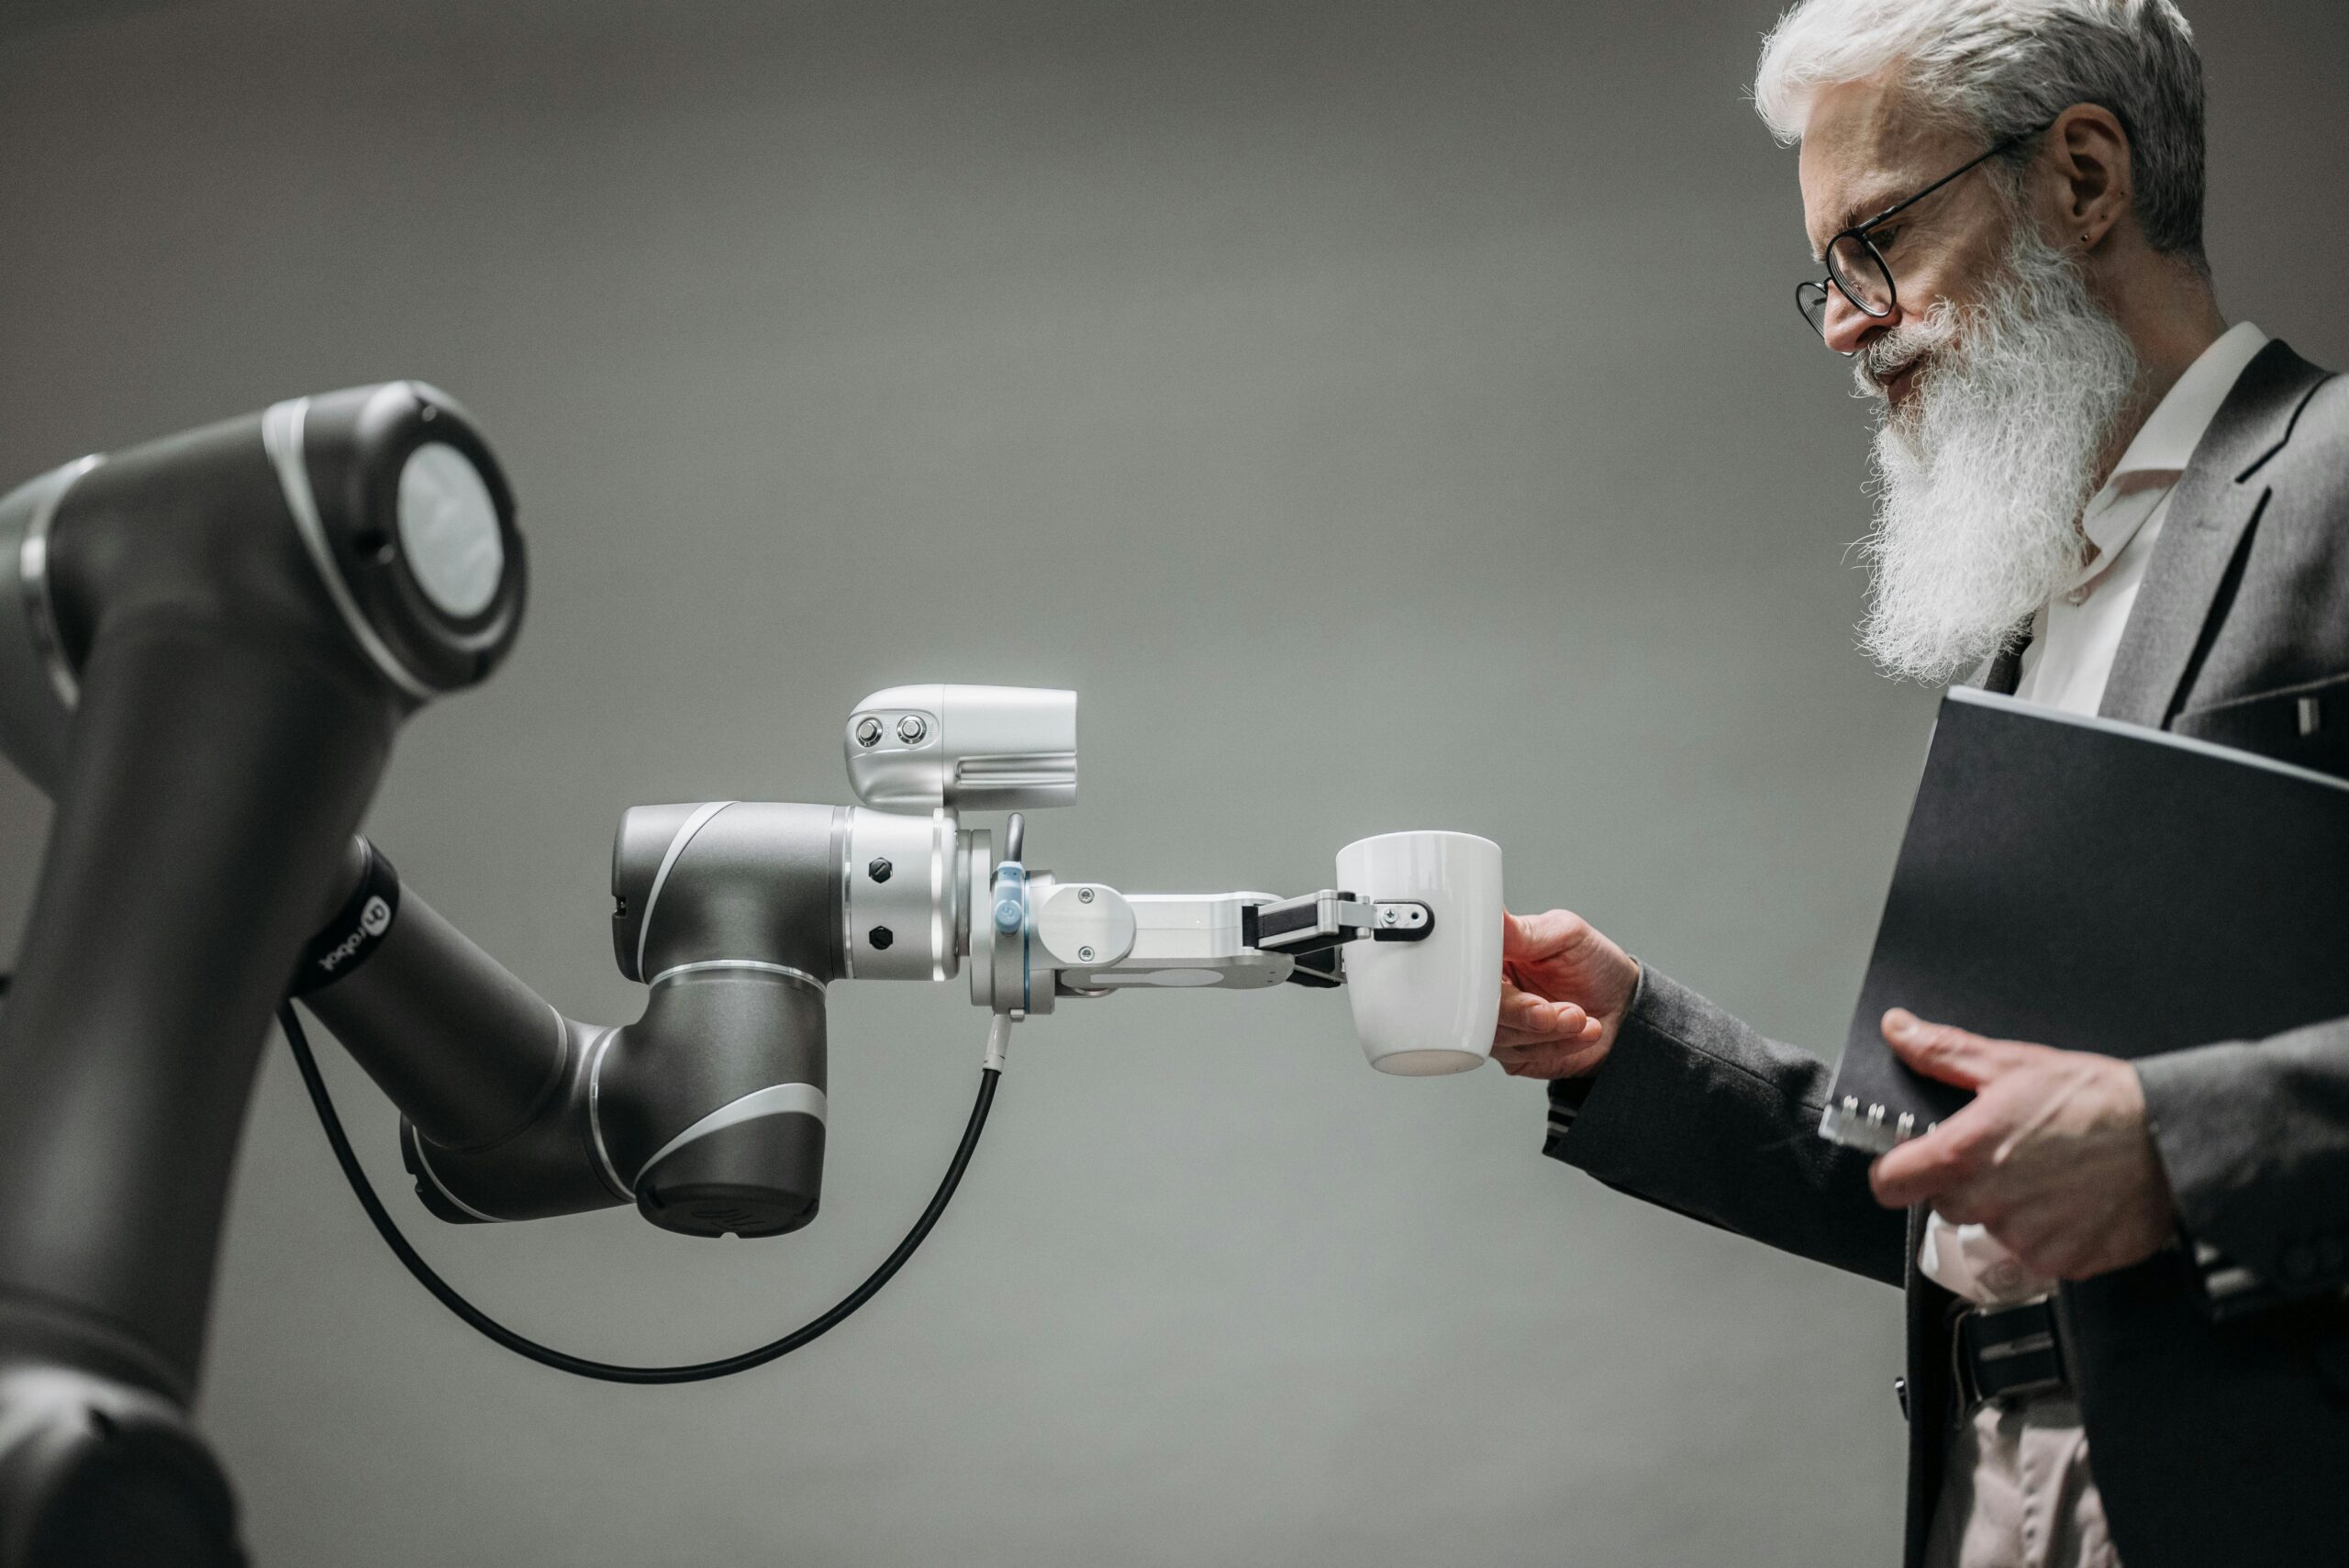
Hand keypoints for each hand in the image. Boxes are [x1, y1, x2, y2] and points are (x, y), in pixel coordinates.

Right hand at [1490, 909, 1638, 1078]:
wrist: (1625, 1008)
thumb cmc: (1594, 964)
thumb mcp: (1565, 933)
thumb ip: (1522, 931)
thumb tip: (1489, 912)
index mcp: (1493, 956)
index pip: (1468, 967)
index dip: (1482, 978)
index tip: (1507, 982)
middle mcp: (1490, 991)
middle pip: (1478, 1008)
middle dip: (1520, 1013)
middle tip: (1552, 1011)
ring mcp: (1500, 1025)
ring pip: (1500, 1037)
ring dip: (1546, 1032)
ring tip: (1580, 1017)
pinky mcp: (1514, 1055)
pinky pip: (1521, 1056)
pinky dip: (1557, 1046)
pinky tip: (1584, 1031)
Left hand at [1868, 1009, 2177, 1280]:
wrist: (2170, 1138)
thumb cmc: (2096, 1099)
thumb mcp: (2012, 1063)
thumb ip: (1943, 1052)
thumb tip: (1899, 1030)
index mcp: (1965, 1155)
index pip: (1889, 1184)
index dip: (1895, 1172)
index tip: (1908, 1165)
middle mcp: (1989, 1204)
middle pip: (1944, 1206)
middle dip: (1964, 1184)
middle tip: (2005, 1157)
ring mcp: (2027, 1240)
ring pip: (1992, 1230)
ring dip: (2009, 1209)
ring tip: (2047, 1175)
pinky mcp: (2064, 1264)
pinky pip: (2036, 1254)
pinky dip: (2048, 1233)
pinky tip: (2071, 1200)